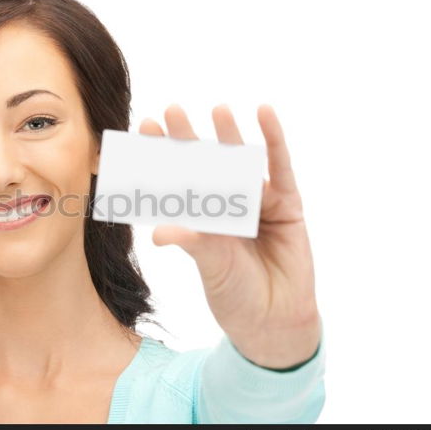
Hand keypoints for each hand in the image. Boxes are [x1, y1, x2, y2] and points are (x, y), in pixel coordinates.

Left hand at [139, 104, 320, 368]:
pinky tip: (264, 113)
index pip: (176, 179)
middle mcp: (225, 204)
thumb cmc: (235, 293)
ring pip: (240, 161)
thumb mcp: (211, 265)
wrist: (275, 319)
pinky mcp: (287, 204)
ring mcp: (256, 201)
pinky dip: (274, 140)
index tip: (143, 129)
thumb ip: (192, 243)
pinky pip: (280, 167)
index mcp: (199, 216)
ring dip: (229, 135)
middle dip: (188, 139)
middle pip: (204, 164)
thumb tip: (158, 233)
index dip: (160, 155)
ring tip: (217, 110)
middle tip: (171, 110)